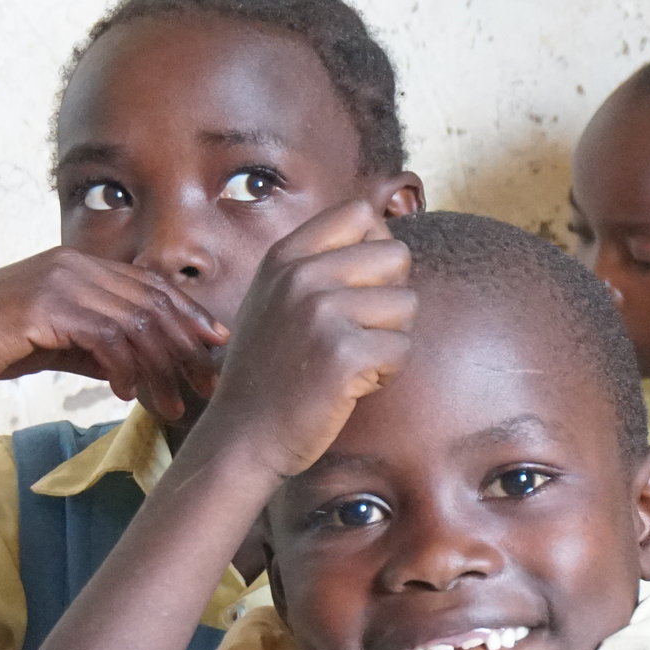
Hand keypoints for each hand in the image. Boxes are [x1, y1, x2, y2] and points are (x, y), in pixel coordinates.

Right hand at [0, 247, 226, 420]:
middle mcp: (75, 265)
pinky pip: (104, 337)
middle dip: (185, 347)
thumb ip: (96, 346)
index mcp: (81, 266)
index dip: (189, 315)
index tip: (216, 345)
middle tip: (206, 385)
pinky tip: (126, 394)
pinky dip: (122, 368)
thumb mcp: (57, 344)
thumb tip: (137, 369)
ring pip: (135, 323)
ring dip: (158, 369)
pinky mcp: (44, 304)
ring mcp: (60, 280)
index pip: (152, 287)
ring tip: (169, 405)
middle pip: (152, 303)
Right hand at [188, 201, 415, 479]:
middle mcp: (302, 275)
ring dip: (389, 339)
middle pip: (396, 256)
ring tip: (349, 362)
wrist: (242, 436)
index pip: (360, 214)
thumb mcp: (275, 299)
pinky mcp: (344, 353)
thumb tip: (384, 240)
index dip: (375, 249)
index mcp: (285, 256)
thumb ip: (317, 264)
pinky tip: (350, 386)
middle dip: (391, 297)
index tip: (360, 287)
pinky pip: (402, 349)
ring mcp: (321, 312)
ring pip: (407, 304)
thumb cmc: (268, 372)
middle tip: (359, 332)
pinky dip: (385, 374)